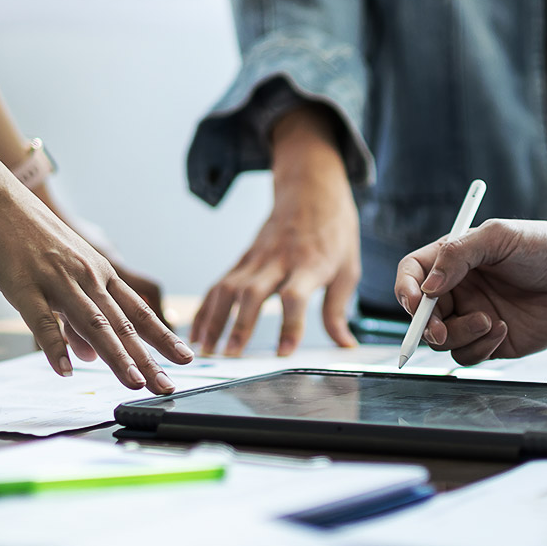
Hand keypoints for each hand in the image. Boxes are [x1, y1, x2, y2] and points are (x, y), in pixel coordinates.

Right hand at [0, 181, 191, 392]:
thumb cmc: (28, 236)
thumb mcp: (64, 272)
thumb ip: (77, 317)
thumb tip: (89, 356)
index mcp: (99, 273)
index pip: (139, 312)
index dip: (163, 337)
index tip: (186, 359)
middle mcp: (86, 277)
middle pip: (123, 324)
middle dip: (147, 358)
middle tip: (167, 386)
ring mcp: (57, 280)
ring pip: (93, 323)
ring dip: (115, 356)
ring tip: (134, 382)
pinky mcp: (25, 284)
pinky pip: (43, 320)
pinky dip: (55, 346)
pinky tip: (66, 370)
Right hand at [192, 106, 360, 356]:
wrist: (311, 190)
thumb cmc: (334, 232)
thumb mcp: (348, 269)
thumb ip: (338, 310)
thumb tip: (345, 346)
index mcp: (309, 264)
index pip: (295, 297)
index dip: (289, 325)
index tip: (284, 353)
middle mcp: (278, 260)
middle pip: (253, 292)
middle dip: (240, 325)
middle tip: (232, 355)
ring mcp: (256, 257)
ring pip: (228, 288)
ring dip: (214, 320)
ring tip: (206, 349)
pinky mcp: (243, 258)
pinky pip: (219, 284)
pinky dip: (206, 308)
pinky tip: (198, 331)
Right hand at [393, 219, 546, 364]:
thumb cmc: (545, 247)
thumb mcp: (499, 237)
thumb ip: (458, 254)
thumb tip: (427, 288)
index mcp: (453, 260)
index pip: (412, 275)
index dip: (405, 290)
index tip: (414, 303)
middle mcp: (458, 290)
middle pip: (421, 314)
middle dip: (426, 325)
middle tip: (439, 330)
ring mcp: (472, 317)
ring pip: (441, 340)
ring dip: (458, 335)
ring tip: (491, 321)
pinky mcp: (491, 341)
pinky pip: (467, 355)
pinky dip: (480, 347)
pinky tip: (505, 329)